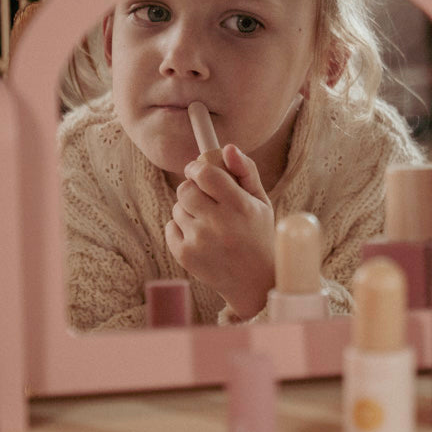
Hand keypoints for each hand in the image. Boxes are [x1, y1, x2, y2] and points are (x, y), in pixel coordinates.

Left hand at [165, 145, 276, 319]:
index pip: (206, 174)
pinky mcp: (185, 256)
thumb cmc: (258, 236)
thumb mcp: (261, 203)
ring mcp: (200, 241)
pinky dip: (181, 229)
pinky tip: (200, 238)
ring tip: (207, 223)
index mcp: (241, 207)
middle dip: (191, 188)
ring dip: (188, 210)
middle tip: (204, 198)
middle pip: (185, 190)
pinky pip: (171, 227)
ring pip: (177, 208)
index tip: (197, 170)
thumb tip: (228, 147)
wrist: (254, 283)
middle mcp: (219, 224)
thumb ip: (246, 172)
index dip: (197, 168)